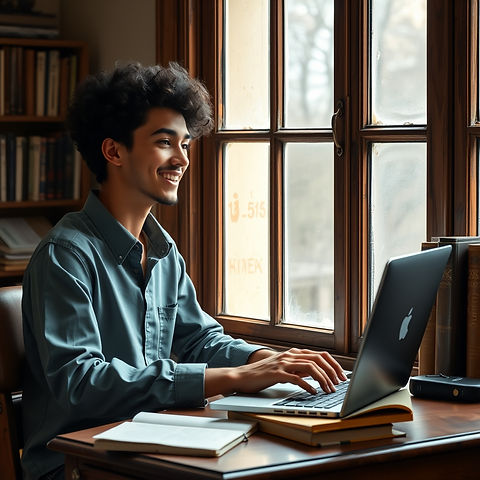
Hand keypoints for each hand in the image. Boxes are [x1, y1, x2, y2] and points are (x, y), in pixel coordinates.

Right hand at [204, 348, 346, 397]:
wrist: (242, 376)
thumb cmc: (263, 374)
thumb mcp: (284, 368)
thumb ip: (298, 368)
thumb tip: (316, 374)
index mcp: (293, 353)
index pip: (320, 354)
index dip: (333, 364)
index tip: (342, 376)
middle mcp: (290, 355)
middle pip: (318, 359)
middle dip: (332, 371)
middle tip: (339, 384)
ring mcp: (283, 363)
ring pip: (310, 367)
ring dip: (323, 379)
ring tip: (328, 390)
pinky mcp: (276, 373)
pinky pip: (295, 378)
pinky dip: (307, 385)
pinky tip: (313, 392)